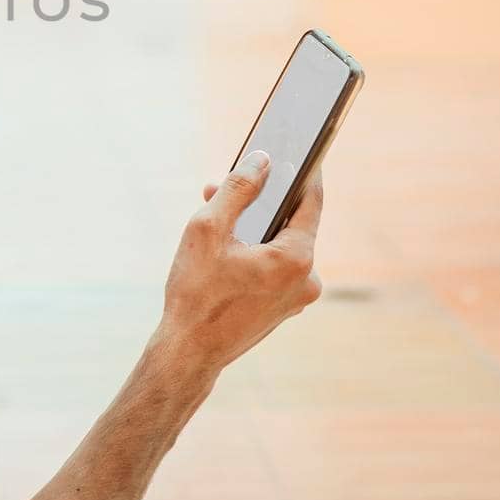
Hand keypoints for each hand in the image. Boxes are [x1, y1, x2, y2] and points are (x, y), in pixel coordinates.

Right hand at [158, 150, 322, 375]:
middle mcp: (308, 279)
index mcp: (297, 258)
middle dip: (259, 202)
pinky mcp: (284, 308)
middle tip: (224, 187)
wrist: (189, 352)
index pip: (310, 201)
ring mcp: (298, 298)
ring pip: (280, 246)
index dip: (302, 172)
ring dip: (253, 229)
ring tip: (215, 220)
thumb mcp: (208, 228)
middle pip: (291, 223)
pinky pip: (275, 267)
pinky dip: (255, 252)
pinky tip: (224, 250)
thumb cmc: (196, 292)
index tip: (297, 147)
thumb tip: (261, 161)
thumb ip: (237, 189)